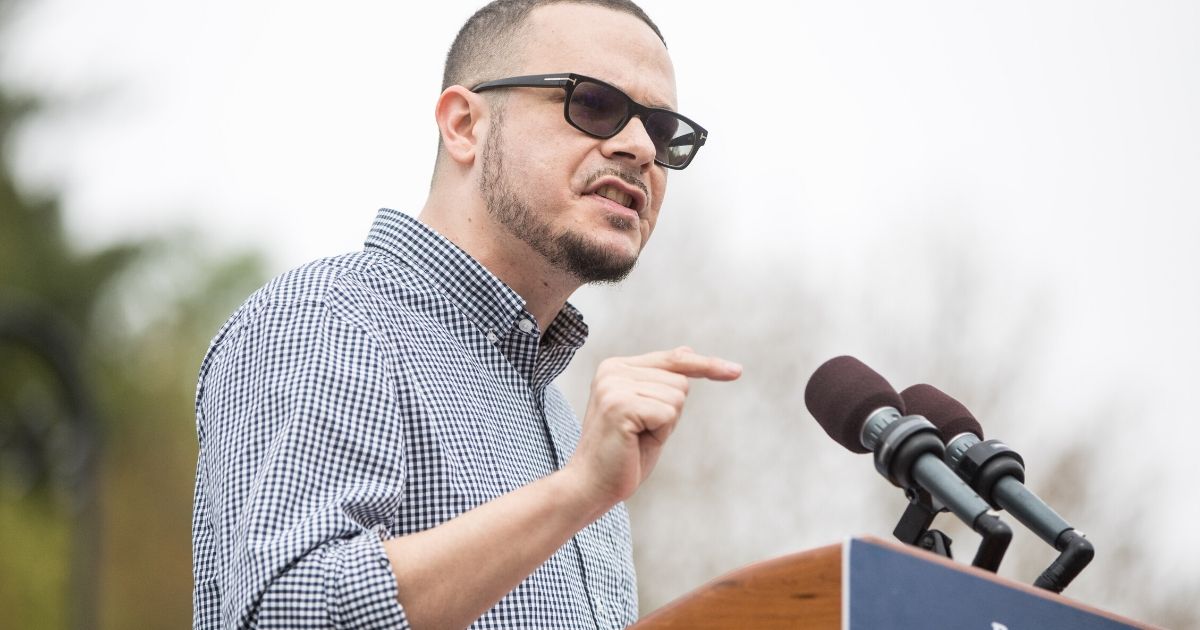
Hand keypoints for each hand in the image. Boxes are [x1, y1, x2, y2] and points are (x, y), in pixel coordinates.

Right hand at [565, 346, 741, 509]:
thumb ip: (664, 382)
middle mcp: (613, 370)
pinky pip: (668, 413)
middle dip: (670, 414)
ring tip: (634, 438)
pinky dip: (660, 433)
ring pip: (677, 397)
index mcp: (617, 367)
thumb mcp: (650, 413)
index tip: (737, 371)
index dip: (706, 365)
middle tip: (639, 434)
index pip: (673, 359)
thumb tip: (688, 349)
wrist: (590, 487)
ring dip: (664, 425)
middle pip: (680, 381)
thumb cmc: (623, 455)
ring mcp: (614, 386)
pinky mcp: (619, 405)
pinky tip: (633, 441)